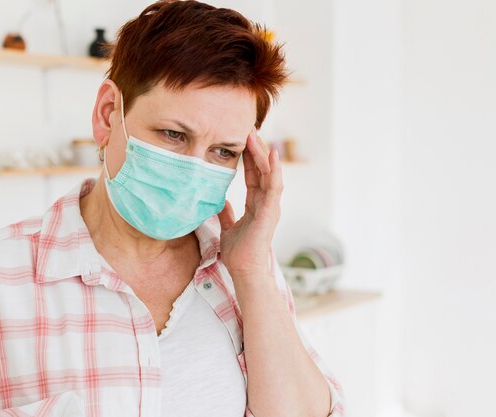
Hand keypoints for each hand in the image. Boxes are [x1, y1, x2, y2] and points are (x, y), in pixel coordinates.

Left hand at [216, 129, 283, 283]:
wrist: (244, 270)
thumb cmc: (238, 252)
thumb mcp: (228, 228)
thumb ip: (226, 214)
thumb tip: (220, 201)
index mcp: (256, 205)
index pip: (253, 175)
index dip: (249, 157)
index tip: (241, 140)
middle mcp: (266, 202)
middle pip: (262, 170)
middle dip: (256, 149)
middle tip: (249, 128)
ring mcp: (270, 206)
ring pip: (269, 173)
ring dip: (263, 153)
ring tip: (255, 135)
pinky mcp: (271, 211)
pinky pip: (274, 186)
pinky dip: (274, 170)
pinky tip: (271, 154)